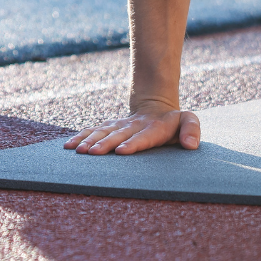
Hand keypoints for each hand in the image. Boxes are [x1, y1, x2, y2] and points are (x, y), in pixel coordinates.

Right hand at [64, 105, 201, 155]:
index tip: (121, 151)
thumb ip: (192, 129)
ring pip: (102, 132)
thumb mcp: (189, 120)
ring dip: (89, 141)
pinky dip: (81, 137)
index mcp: (153, 128)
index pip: (142, 137)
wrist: (155, 107)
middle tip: (92, 153)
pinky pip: (93, 131)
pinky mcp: (110, 127)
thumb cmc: (173, 122)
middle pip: (117, 135)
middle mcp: (132, 126)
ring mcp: (119, 126)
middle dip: (104, 144)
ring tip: (78, 151)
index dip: (133, 143)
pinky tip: (68, 146)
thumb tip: (190, 145)